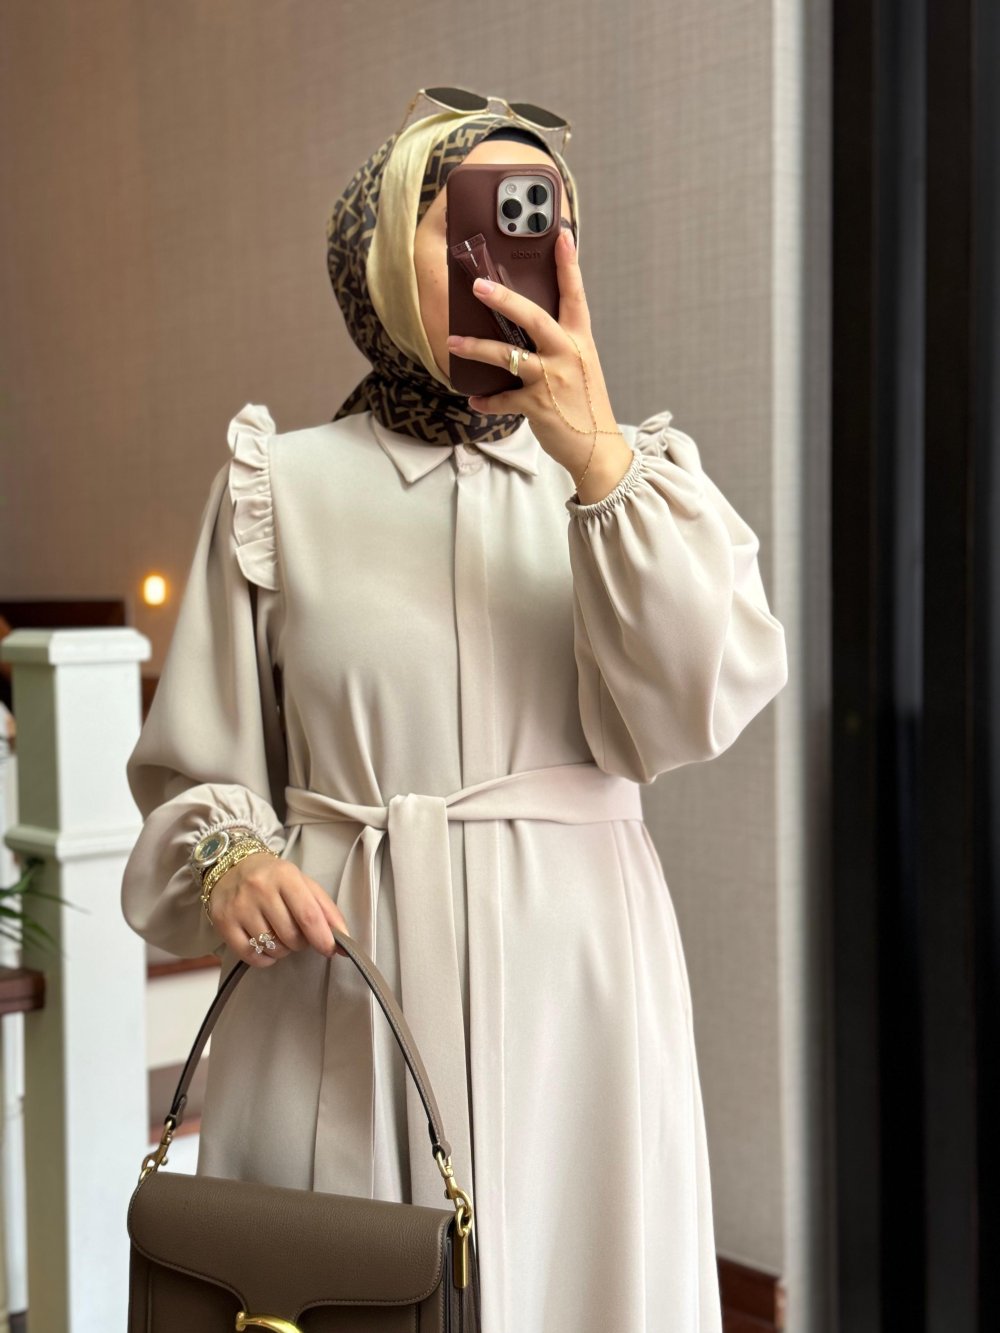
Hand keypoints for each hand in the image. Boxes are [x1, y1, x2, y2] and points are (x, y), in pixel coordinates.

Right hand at [207, 851, 350, 967]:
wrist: (231, 865)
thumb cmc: (273, 878)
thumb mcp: (302, 883)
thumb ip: (325, 909)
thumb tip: (344, 939)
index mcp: (285, 876)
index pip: (308, 914)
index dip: (322, 938)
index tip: (330, 950)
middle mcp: (260, 889)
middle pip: (291, 935)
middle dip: (301, 943)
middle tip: (297, 934)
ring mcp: (239, 906)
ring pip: (272, 947)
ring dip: (282, 950)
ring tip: (279, 935)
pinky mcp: (223, 922)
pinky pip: (250, 955)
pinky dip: (264, 959)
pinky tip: (266, 947)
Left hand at [445, 226, 633, 493]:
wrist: (597, 447)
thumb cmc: (586, 404)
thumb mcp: (581, 366)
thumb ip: (560, 344)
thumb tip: (528, 328)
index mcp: (580, 341)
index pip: (575, 296)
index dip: (568, 265)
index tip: (561, 235)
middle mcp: (567, 355)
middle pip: (533, 318)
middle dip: (504, 299)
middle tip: (478, 285)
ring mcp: (552, 380)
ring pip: (508, 357)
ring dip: (476, 348)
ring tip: (453, 342)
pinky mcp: (537, 406)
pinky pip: (503, 399)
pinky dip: (487, 401)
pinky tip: (474, 399)